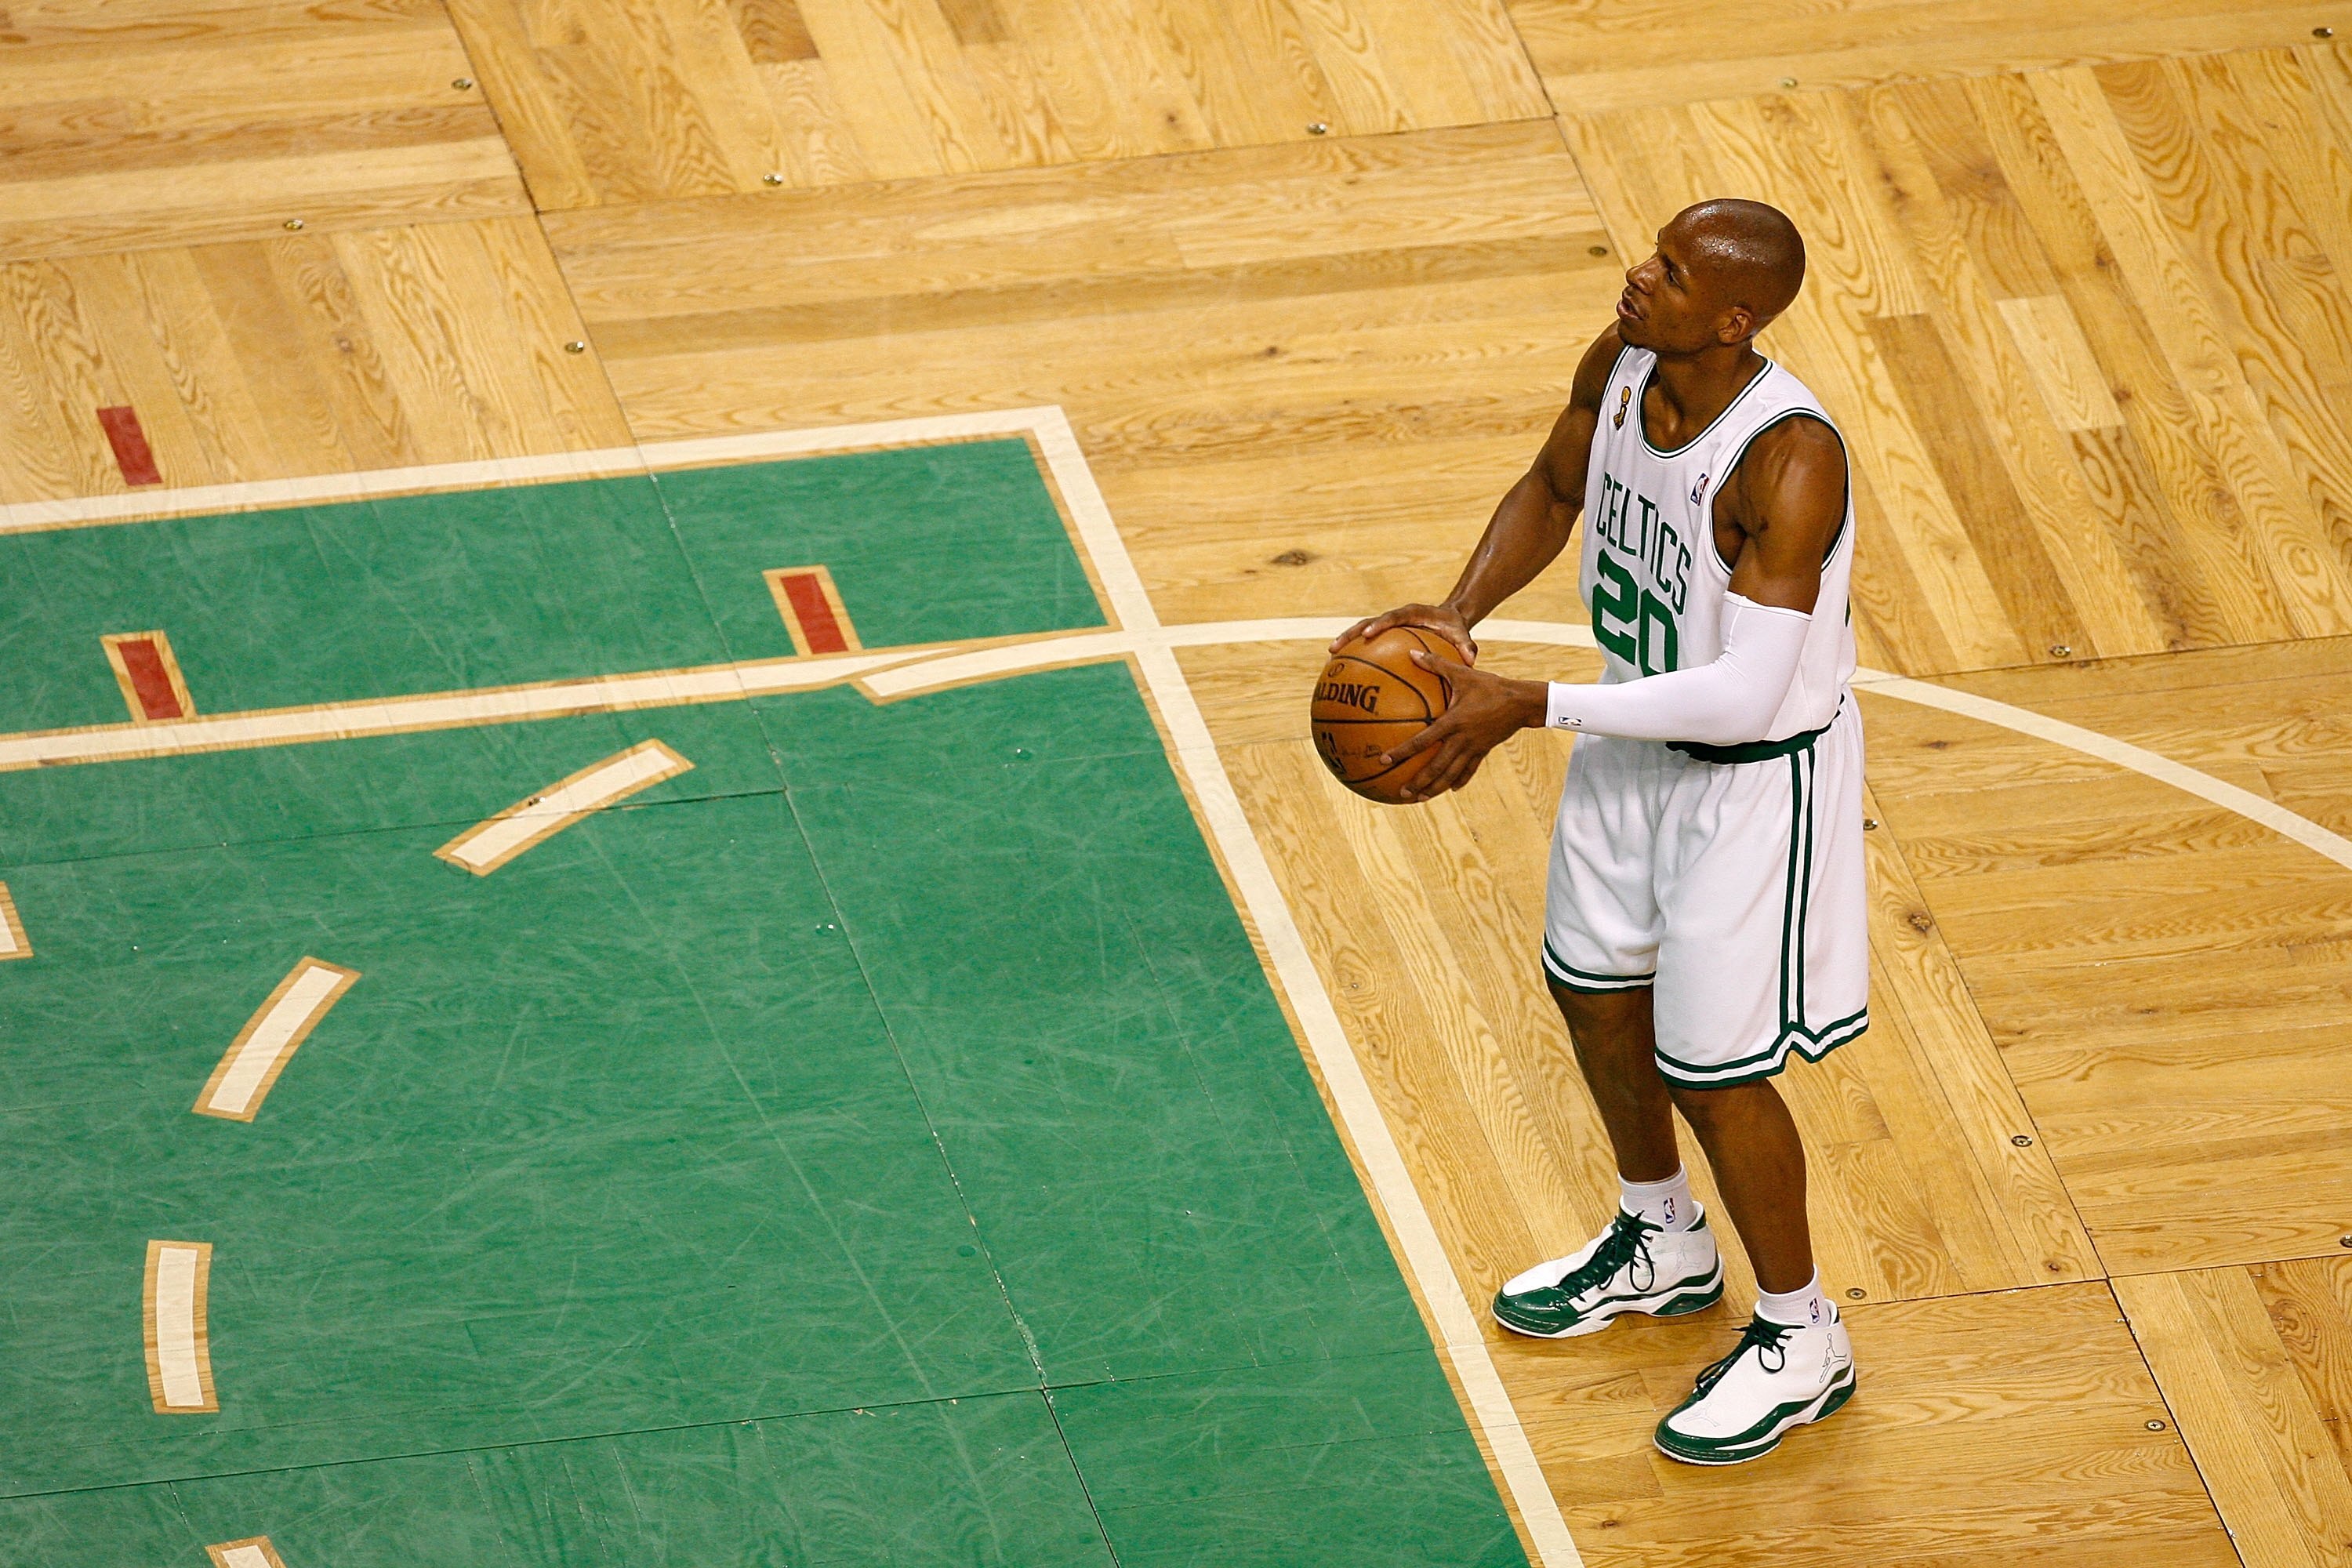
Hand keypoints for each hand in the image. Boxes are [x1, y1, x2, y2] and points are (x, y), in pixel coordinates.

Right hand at [1329, 602, 1477, 664]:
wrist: (1448, 618)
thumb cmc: (1454, 628)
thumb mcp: (1462, 635)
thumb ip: (1466, 646)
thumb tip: (1471, 660)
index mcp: (1412, 613)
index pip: (1393, 616)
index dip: (1380, 624)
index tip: (1368, 634)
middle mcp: (1396, 617)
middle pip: (1368, 622)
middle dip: (1351, 634)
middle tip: (1335, 647)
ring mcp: (1388, 626)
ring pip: (1362, 631)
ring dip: (1346, 642)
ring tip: (1331, 657)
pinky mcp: (1385, 634)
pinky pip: (1367, 643)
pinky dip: (1355, 653)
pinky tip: (1344, 669)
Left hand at [1383, 650, 1545, 799]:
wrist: (1522, 702)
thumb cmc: (1490, 686)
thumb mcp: (1462, 673)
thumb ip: (1435, 664)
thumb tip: (1411, 653)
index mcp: (1453, 722)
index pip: (1422, 741)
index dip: (1402, 752)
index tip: (1385, 760)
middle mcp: (1461, 740)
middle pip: (1436, 767)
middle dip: (1418, 782)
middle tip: (1402, 793)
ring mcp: (1473, 748)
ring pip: (1451, 774)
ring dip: (1434, 788)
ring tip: (1419, 798)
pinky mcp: (1484, 751)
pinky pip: (1469, 770)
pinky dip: (1459, 780)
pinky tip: (1451, 789)